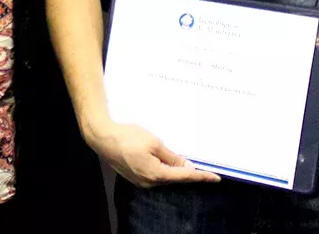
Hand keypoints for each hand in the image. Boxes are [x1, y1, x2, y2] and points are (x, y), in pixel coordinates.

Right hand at [86, 119, 220, 187]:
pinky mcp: (136, 176)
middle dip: (188, 173)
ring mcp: (141, 181)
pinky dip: (164, 169)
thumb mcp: (154, 143)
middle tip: (204, 168)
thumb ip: (172, 157)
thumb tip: (186, 167)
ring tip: (185, 162)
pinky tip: (168, 162)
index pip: (184, 177)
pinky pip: (156, 174)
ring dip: (175, 170)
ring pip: (165, 177)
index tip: (216, 178)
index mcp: (156, 174)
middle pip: (175, 179)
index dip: (201, 176)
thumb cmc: (128, 137)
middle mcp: (149, 182)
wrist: (102, 138)